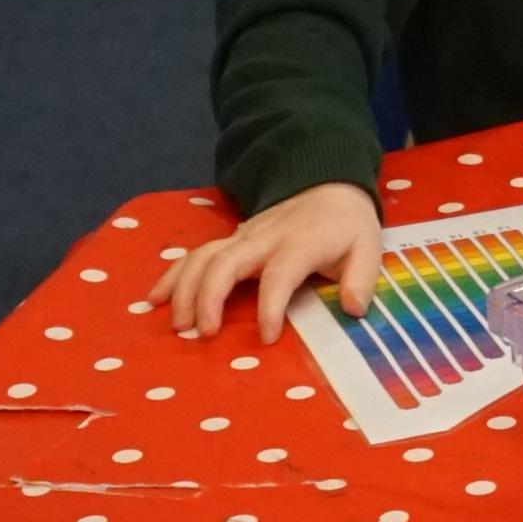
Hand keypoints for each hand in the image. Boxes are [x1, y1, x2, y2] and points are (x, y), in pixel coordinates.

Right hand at [161, 183, 385, 339]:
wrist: (327, 183)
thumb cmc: (346, 225)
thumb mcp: (368, 248)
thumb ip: (361, 279)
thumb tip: (355, 309)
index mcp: (299, 244)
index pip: (278, 275)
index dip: (270, 307)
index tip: (267, 338)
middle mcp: (263, 238)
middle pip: (226, 262)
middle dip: (209, 297)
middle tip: (202, 333)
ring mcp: (242, 236)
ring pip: (203, 257)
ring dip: (185, 288)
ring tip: (176, 323)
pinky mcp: (230, 239)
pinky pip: (196, 254)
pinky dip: (173, 275)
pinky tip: (155, 298)